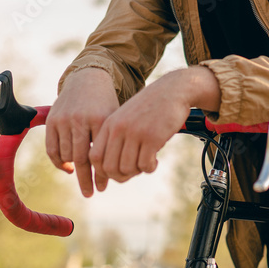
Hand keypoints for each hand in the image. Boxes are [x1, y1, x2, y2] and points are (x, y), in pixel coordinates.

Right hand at [46, 68, 118, 196]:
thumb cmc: (105, 104)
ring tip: (81, 174)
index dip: (101, 174)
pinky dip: (59, 161)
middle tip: (90, 193)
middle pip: (82, 159)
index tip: (102, 188)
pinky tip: (68, 166)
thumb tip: (114, 175)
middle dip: (86, 179)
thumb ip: (112, 144)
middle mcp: (81, 119)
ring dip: (73, 168)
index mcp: (101, 119)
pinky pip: (52, 149)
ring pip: (67, 155)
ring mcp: (64, 120)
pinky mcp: (51, 120)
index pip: (100, 155)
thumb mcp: (114, 119)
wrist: (88, 79)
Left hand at [89, 66, 219, 187]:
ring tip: (146, 163)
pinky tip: (155, 161)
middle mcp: (119, 128)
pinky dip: (149, 168)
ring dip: (137, 172)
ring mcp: (135, 132)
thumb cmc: (150, 108)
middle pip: (109, 168)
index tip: (117, 172)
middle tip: (134, 171)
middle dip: (121, 176)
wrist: (173, 90)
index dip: (103, 171)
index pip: (94, 157)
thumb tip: (110, 171)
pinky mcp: (153, 137)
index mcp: (110, 124)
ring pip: (127, 169)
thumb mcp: (126, 118)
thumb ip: (116, 138)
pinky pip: (145, 165)